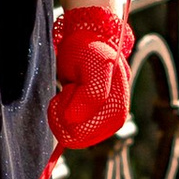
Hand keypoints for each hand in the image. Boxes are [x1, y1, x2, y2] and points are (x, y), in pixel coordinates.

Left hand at [48, 3, 133, 150]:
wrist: (87, 40)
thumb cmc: (90, 50)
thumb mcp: (94, 66)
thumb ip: (90, 95)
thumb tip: (74, 120)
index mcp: (116, 110)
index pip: (81, 132)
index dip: (67, 114)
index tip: (69, 90)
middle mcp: (112, 121)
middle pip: (75, 138)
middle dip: (63, 116)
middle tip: (68, 90)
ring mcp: (102, 123)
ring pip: (70, 137)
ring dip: (62, 116)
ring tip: (69, 92)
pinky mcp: (91, 122)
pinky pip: (69, 132)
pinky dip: (61, 117)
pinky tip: (67, 99)